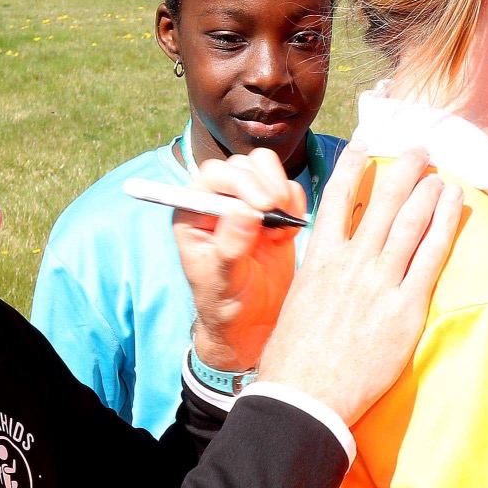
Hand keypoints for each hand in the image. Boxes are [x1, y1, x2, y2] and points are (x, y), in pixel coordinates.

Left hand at [174, 148, 305, 371]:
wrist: (251, 322)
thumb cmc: (225, 304)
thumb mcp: (223, 281)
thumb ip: (230, 247)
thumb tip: (243, 212)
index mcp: (193, 212)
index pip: (213, 176)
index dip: (240, 182)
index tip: (263, 206)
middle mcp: (217, 201)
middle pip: (242, 166)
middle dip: (265, 184)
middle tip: (279, 213)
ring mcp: (246, 203)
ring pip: (265, 169)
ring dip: (281, 190)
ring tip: (283, 225)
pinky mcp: (272, 212)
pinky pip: (287, 189)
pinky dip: (294, 204)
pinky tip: (288, 233)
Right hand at [255, 148, 463, 426]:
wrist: (304, 397)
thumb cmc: (294, 358)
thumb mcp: (296, 303)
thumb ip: (318, 276)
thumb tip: (332, 263)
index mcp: (319, 259)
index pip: (338, 198)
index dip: (353, 165)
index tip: (365, 142)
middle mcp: (351, 263)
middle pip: (383, 201)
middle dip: (403, 169)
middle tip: (419, 149)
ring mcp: (379, 284)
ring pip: (410, 221)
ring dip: (428, 190)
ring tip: (440, 172)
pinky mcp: (404, 308)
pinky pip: (431, 255)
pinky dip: (445, 224)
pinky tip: (454, 204)